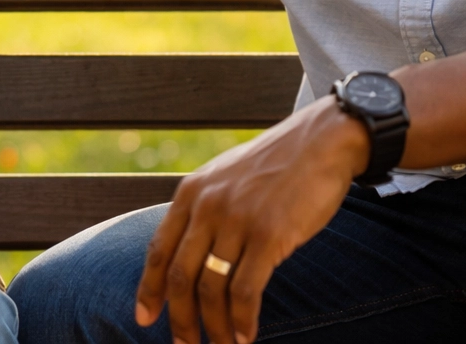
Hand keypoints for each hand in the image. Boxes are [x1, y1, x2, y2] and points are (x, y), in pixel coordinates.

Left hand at [135, 98, 368, 343]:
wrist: (320, 141)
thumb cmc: (275, 165)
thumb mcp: (225, 177)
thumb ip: (204, 208)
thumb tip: (188, 251)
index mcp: (191, 192)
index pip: (158, 250)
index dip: (149, 289)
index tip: (144, 318)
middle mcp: (207, 206)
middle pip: (181, 276)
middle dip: (180, 319)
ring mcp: (237, 220)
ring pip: (212, 289)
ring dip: (215, 327)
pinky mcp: (269, 235)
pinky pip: (246, 290)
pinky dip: (243, 320)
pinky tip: (246, 337)